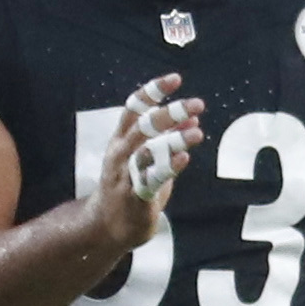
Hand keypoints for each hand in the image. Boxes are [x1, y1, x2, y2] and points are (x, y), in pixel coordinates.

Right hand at [87, 74, 204, 251]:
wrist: (107, 227)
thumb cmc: (130, 187)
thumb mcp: (149, 158)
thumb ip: (168, 137)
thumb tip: (192, 114)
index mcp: (121, 140)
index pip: (134, 107)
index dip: (153, 90)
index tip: (175, 78)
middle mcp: (120, 153)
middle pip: (143, 125)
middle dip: (170, 112)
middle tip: (196, 103)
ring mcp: (124, 175)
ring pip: (147, 151)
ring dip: (173, 140)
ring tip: (197, 131)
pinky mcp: (133, 196)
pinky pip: (150, 179)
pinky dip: (168, 168)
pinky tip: (185, 158)